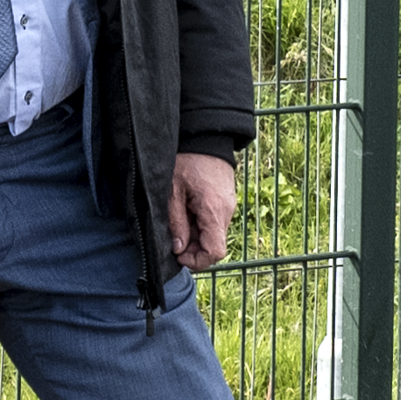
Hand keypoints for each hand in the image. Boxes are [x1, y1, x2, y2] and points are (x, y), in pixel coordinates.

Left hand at [169, 151, 240, 271]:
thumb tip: (178, 248)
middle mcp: (226, 212)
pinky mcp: (225, 202)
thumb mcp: (173, 191)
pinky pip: (214, 222)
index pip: (214, 252)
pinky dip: (200, 225)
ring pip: (212, 235)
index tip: (178, 255)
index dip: (196, 261)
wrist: (207, 138)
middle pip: (213, 246)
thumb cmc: (188, 160)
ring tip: (177, 220)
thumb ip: (176, 222)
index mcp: (213, 211)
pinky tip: (186, 212)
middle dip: (192, 249)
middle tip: (173, 239)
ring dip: (195, 237)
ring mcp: (228, 207)